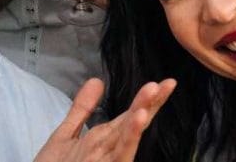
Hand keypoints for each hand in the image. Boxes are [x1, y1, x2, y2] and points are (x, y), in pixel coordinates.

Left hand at [34, 77, 175, 161]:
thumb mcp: (65, 134)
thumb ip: (83, 109)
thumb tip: (98, 80)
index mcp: (102, 137)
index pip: (128, 114)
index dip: (145, 98)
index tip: (166, 82)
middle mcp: (108, 148)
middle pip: (132, 121)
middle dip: (150, 102)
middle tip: (169, 82)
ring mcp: (108, 160)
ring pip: (128, 135)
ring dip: (141, 115)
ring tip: (154, 93)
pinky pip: (122, 153)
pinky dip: (130, 137)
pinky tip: (138, 120)